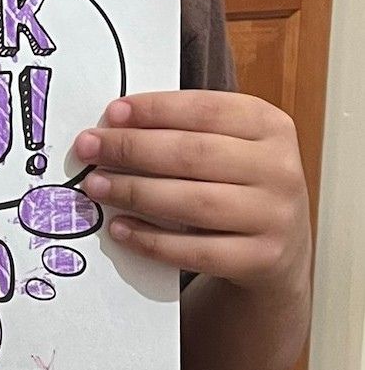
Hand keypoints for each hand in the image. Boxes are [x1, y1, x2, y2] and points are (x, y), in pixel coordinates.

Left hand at [74, 92, 310, 291]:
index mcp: (272, 126)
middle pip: (194, 154)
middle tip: (89, 147)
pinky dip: (151, 240)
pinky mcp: (261, 260)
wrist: (280, 248)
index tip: (112, 113)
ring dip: (135, 192)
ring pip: (193, 203)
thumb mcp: (231, 145)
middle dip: (132, 149)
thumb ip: (187, 130)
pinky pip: (196, 251)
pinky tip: (119, 228)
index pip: (207, 110)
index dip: (156, 109)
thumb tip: (117, 125)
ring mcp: (274, 217)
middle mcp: (280, 169)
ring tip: (95, 185)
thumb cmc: (240, 183)